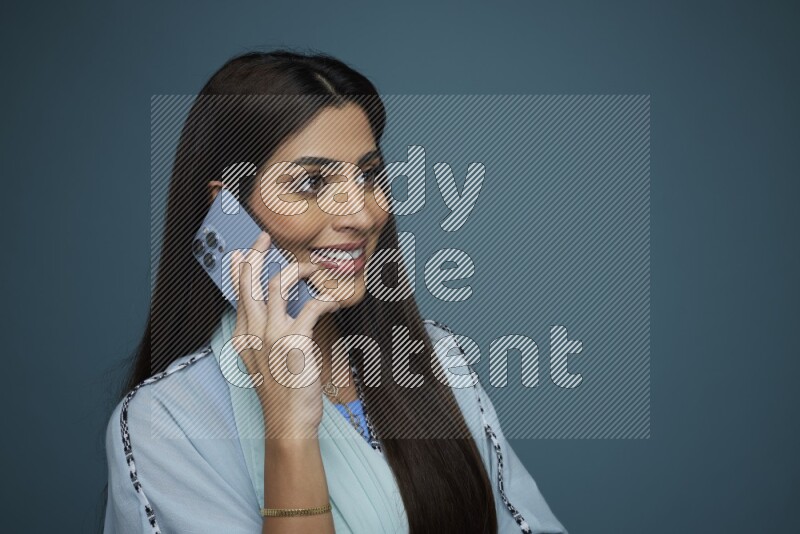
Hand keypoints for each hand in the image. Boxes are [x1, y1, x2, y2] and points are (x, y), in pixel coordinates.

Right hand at [229, 231, 340, 439]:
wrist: (288, 420)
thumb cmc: (280, 392)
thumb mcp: (262, 362)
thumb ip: (264, 336)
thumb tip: (276, 313)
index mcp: (244, 335)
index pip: (238, 293)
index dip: (241, 268)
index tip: (246, 251)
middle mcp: (254, 331)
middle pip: (250, 281)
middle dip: (256, 254)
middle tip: (264, 238)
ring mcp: (273, 335)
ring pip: (279, 283)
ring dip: (298, 270)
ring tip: (313, 270)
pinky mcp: (295, 340)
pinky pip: (312, 305)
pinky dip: (326, 298)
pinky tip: (334, 300)